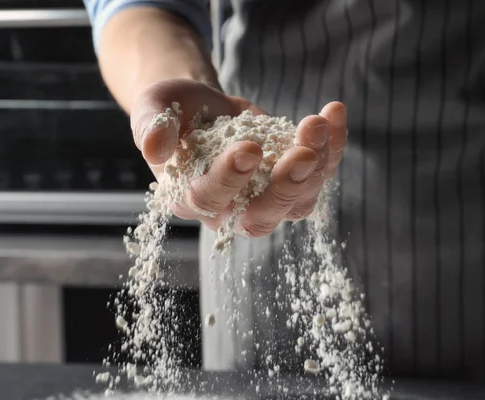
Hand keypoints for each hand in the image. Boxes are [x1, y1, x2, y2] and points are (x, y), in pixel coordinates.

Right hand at [130, 79, 346, 236]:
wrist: (203, 106)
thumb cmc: (175, 111)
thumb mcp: (152, 110)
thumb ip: (151, 128)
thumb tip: (154, 148)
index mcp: (190, 197)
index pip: (210, 200)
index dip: (230, 178)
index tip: (248, 147)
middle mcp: (230, 208)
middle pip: (262, 217)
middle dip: (286, 186)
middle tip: (302, 152)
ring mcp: (266, 197)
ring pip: (298, 202)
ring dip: (316, 166)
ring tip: (317, 123)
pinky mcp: (290, 179)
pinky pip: (318, 174)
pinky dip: (332, 147)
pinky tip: (333, 113)